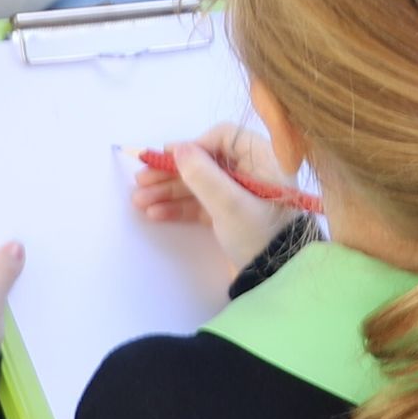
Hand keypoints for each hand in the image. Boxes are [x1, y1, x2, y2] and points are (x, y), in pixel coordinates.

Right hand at [129, 123, 296, 264]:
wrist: (278, 280)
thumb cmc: (260, 236)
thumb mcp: (231, 205)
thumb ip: (203, 175)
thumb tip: (178, 148)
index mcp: (263, 159)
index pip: (224, 138)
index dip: (195, 145)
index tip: (169, 157)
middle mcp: (252, 172)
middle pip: (206, 161)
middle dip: (173, 172)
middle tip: (141, 179)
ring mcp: (240, 195)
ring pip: (199, 184)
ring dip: (169, 190)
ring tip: (139, 200)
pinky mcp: (231, 215)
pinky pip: (201, 204)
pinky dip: (179, 207)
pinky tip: (155, 213)